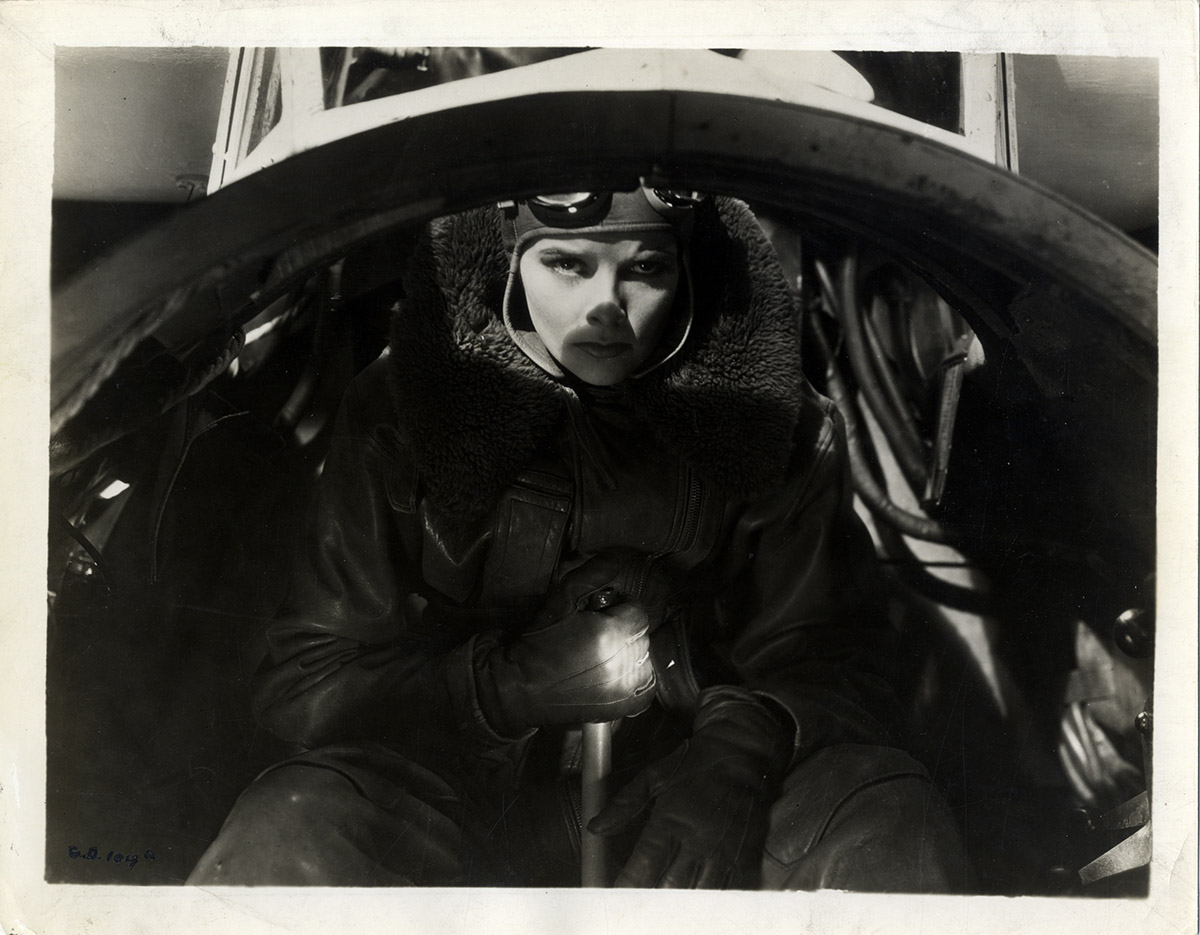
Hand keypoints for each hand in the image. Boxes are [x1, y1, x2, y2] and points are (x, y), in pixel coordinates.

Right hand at [475, 554, 656, 734]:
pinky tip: (617, 676)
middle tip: (598, 632)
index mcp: (610, 633)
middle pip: (642, 635)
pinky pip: (647, 689)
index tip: (601, 613)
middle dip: (624, 629)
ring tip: (605, 655)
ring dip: (630, 654)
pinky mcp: (621, 708)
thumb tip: (615, 557)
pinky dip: (638, 681)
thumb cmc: (538, 644)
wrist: (519, 688)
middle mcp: (622, 662)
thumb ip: (591, 575)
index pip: (637, 610)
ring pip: (646, 659)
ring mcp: (624, 688)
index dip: (620, 608)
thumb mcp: (561, 600)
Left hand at [588, 687, 792, 887]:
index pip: (645, 866)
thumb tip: (596, 827)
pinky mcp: (745, 858)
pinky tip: (695, 901)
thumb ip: (624, 804)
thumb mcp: (654, 776)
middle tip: (636, 905)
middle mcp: (698, 840)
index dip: (627, 886)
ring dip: (679, 905)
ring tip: (664, 906)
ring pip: (698, 897)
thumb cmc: (694, 765)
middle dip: (650, 901)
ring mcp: (724, 852)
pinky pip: (726, 893)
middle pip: (670, 889)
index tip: (615, 895)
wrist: (742, 754)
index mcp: (672, 819)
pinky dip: (708, 901)